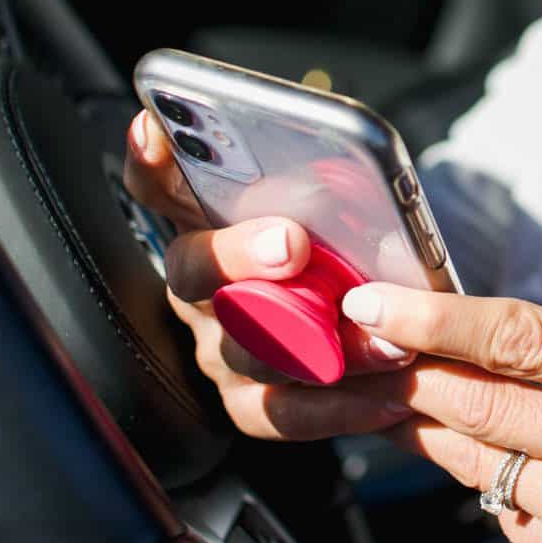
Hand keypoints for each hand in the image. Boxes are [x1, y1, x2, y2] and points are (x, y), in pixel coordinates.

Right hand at [123, 110, 416, 439]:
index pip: (159, 187)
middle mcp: (200, 289)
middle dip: (240, 254)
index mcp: (208, 227)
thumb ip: (326, 189)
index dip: (150, 162)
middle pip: (193, 268)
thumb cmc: (352, 251)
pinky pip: (283, 412)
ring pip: (245, 349)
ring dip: (317, 344)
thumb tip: (345, 169)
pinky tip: (391, 394)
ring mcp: (217, 348)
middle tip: (293, 243)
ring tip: (387, 340)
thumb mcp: (338, 211)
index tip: (157, 130)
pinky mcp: (248, 402)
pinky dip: (341, 407)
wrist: (384, 322)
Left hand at [335, 286, 541, 542]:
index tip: (372, 304)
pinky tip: (491, 450)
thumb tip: (474, 313)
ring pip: (468, 453)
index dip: (433, 319)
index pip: (515, 337)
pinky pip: (490, 499)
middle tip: (364, 345)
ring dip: (424, 418)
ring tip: (405, 391)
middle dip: (407, 369)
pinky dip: (476, 467)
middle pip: (476, 400)